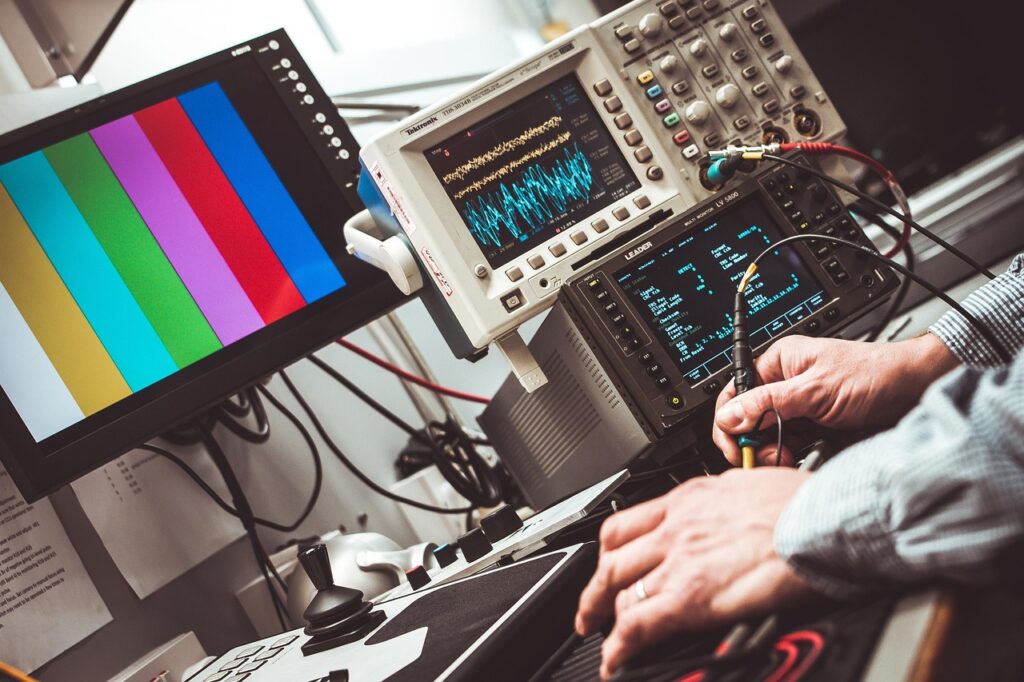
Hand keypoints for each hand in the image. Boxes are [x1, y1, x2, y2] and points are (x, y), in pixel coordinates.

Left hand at [575, 468, 815, 678]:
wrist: (823, 516)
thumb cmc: (804, 502)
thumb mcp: (750, 484)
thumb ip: (726, 502)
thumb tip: (727, 512)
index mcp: (690, 499)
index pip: (628, 523)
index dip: (610, 550)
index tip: (607, 563)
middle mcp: (676, 527)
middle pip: (613, 558)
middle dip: (595, 587)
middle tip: (589, 606)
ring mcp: (679, 562)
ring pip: (619, 590)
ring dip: (603, 615)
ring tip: (600, 633)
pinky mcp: (690, 597)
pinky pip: (638, 625)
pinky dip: (619, 647)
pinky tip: (615, 661)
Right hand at [713, 334, 956, 464]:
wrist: (917, 391)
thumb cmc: (874, 374)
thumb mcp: (814, 389)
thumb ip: (768, 404)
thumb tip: (729, 416)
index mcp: (777, 364)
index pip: (734, 394)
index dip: (729, 422)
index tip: (737, 446)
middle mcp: (785, 386)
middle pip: (748, 421)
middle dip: (754, 442)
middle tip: (769, 456)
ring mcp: (800, 409)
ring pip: (768, 438)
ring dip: (774, 452)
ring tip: (789, 458)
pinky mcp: (815, 430)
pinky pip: (791, 448)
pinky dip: (792, 458)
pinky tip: (800, 460)